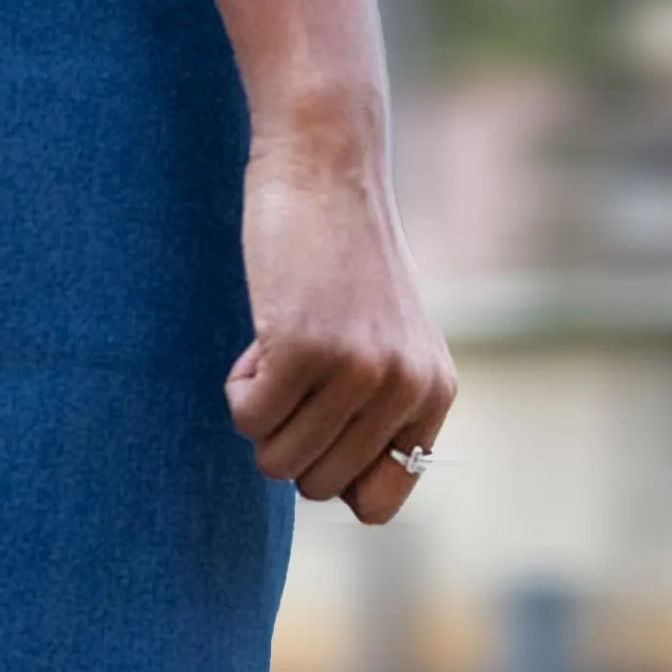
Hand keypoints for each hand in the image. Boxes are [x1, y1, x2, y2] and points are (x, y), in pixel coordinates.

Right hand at [225, 107, 454, 524]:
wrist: (326, 167)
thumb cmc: (342, 259)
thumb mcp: (385, 341)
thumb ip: (378, 412)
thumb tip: (339, 495)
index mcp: (433, 396)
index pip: (377, 505)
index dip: (332, 474)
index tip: (319, 424)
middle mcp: (406, 389)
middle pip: (317, 488)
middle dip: (288, 439)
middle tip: (298, 369)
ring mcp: (358, 370)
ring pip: (277, 461)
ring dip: (260, 412)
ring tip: (282, 345)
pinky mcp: (306, 347)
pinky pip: (248, 418)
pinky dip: (238, 386)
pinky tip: (262, 333)